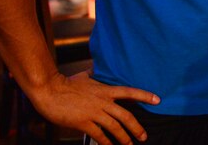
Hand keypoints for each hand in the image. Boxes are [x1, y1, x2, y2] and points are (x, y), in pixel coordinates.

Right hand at [27, 68, 159, 144]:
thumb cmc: (66, 83)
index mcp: (105, 89)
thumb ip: (95, 75)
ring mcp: (94, 112)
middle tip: (144, 136)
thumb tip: (97, 70)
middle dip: (136, 127)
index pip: (130, 92)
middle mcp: (103, 101)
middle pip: (126, 115)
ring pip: (115, 127)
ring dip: (124, 138)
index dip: (145, 96)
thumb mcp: (85, 76)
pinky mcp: (83, 123)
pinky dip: (106, 142)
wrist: (49, 91)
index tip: (158, 100)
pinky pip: (99, 135)